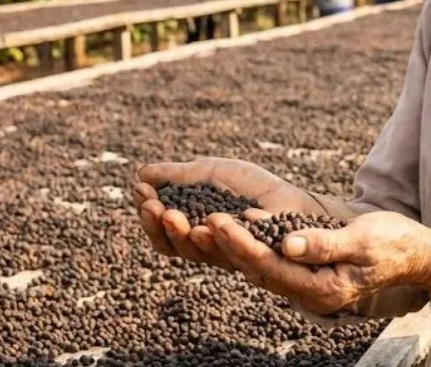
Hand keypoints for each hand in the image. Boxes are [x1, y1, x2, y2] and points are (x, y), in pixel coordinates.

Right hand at [134, 158, 324, 270]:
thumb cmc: (248, 186)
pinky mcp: (250, 258)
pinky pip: (230, 253)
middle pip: (170, 244)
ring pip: (195, 252)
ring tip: (172, 214)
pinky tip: (208, 223)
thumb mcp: (208, 173)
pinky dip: (217, 238)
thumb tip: (140, 174)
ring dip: (180, 233)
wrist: (290, 198)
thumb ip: (177, 176)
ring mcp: (225, 254)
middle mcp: (202, 246)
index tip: (139, 189)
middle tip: (152, 205)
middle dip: (156, 224)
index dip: (147, 211)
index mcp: (189, 226)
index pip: (160, 226)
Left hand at [206, 210, 430, 315]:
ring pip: (257, 267)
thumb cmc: (394, 243)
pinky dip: (245, 244)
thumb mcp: (363, 239)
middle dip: (223, 245)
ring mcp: (306, 285)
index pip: (271, 267)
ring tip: (198, 223)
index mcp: (323, 289)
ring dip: (227, 246)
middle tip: (193, 220)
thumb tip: (288, 244)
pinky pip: (267, 261)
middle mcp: (309, 293)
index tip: (216, 222)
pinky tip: (225, 227)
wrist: (415, 255)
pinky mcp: (304, 272)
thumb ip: (325, 243)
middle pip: (256, 269)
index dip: (241, 244)